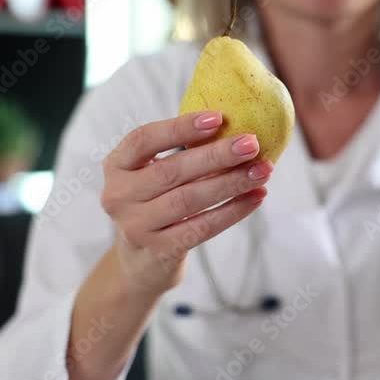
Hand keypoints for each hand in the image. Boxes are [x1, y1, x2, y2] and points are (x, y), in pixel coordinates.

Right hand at [100, 111, 272, 294]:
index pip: (143, 139)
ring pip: (189, 200)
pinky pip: (202, 227)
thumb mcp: (153, 175)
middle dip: (216, 155)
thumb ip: (181, 151)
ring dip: (231, 183)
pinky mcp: (159, 250)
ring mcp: (136, 226)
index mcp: (116, 166)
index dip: (180, 127)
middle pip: (172, 171)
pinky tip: (256, 197)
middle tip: (251, 143)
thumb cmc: (157, 202)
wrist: (141, 262)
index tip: (218, 117)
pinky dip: (233, 211)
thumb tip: (235, 125)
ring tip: (263, 170)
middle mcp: (118, 195)